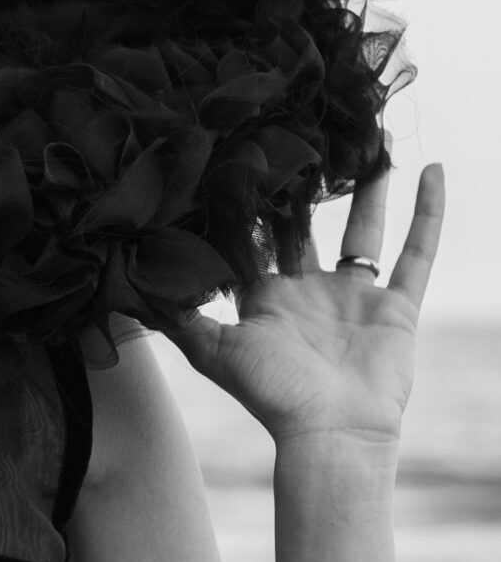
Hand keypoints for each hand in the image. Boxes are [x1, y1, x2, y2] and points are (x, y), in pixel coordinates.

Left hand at [163, 148, 444, 447]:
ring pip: (365, 227)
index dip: (253, 200)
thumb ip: (178, 318)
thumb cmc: (271, 395)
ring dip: (371, 185)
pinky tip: (434, 169)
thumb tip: (127, 287)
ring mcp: (354, 297)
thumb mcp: (214, 352)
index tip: (246, 151)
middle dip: (311, 182)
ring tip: (371, 135)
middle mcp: (309, 292)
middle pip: (312, 224)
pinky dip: (429, 213)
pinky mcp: (396, 306)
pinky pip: (417, 252)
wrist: (332, 433)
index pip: (258, 237)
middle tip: (308, 128)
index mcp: (266, 299)